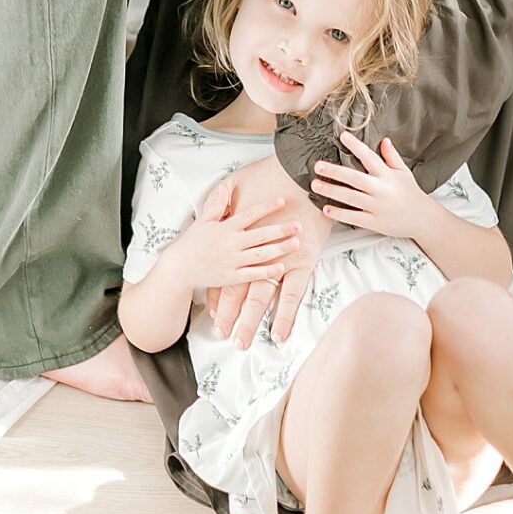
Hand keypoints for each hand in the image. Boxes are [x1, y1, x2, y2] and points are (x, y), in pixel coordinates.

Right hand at [170, 176, 300, 294]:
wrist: (180, 268)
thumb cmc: (192, 243)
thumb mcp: (203, 220)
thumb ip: (217, 204)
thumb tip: (226, 186)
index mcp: (225, 228)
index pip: (249, 214)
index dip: (266, 207)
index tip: (282, 200)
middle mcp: (230, 244)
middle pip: (260, 235)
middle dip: (280, 229)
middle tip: (298, 224)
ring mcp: (231, 261)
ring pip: (260, 255)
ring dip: (279, 249)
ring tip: (296, 243)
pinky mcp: (230, 278)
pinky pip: (252, 275)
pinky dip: (267, 271)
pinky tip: (281, 267)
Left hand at [205, 156, 330, 347]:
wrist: (300, 171)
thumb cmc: (269, 174)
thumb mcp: (235, 184)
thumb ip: (222, 200)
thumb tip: (212, 205)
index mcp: (238, 238)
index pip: (224, 273)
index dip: (217, 294)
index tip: (211, 311)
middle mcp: (254, 253)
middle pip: (236, 291)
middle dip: (229, 314)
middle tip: (222, 334)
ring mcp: (278, 260)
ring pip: (259, 298)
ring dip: (250, 321)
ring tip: (242, 342)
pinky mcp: (301, 263)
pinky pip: (291, 296)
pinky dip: (284, 316)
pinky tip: (278, 334)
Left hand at [311, 131, 425, 240]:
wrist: (422, 220)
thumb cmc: (411, 193)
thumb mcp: (403, 172)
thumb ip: (392, 157)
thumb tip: (384, 140)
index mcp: (387, 175)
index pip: (369, 157)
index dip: (356, 146)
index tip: (342, 136)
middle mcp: (381, 190)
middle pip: (355, 178)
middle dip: (335, 172)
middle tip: (318, 166)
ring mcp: (377, 207)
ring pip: (351, 198)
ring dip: (332, 191)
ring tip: (315, 185)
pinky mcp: (374, 222)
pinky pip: (354, 218)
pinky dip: (340, 214)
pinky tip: (326, 209)